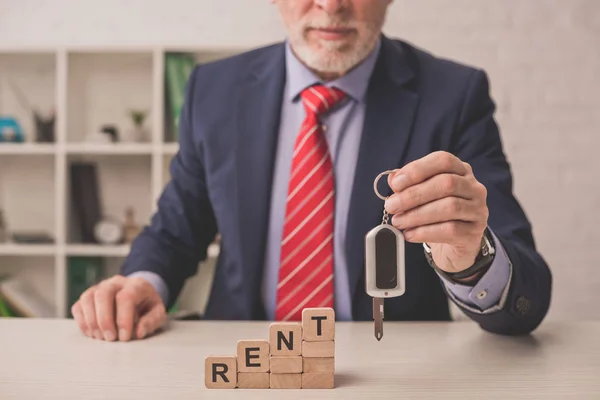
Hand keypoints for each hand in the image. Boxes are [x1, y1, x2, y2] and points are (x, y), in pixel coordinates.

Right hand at [71, 275, 166, 341]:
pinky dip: (82, 322)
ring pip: (88, 298)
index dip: (123, 319)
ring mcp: (99, 287)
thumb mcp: (158, 313)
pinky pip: (78, 306)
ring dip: (92, 321)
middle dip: (104, 320)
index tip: (125, 337)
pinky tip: (92, 333)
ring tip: (101, 338)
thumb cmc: (147, 306)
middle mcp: (116, 283)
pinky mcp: (88, 297)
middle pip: (103, 294)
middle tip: (110, 339)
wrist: (139, 295)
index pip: (126, 297)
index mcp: (136, 285)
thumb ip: (152, 321)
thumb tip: (138, 332)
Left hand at [384, 151, 488, 275]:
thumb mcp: (420, 196)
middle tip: (391, 206)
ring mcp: (478, 210)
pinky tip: (410, 234)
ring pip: (449, 207)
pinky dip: (425, 232)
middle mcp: (474, 187)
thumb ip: (408, 185)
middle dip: (413, 195)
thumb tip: (393, 179)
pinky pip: (450, 230)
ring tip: (398, 221)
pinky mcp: (474, 233)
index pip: (443, 160)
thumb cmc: (434, 215)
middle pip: (446, 183)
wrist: (451, 246)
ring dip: (417, 214)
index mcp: (460, 170)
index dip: (418, 169)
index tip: (395, 185)